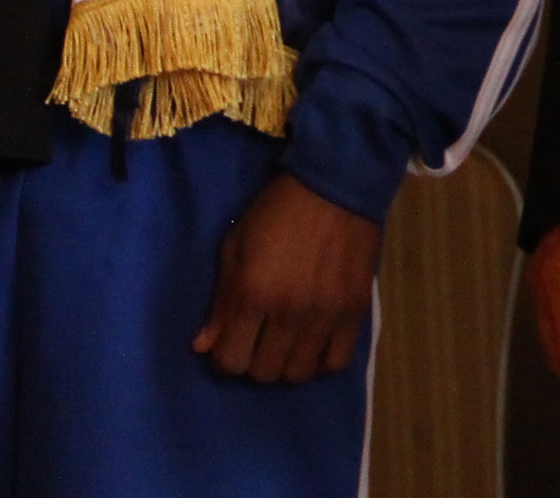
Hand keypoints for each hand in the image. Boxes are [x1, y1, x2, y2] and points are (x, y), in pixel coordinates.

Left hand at [192, 174, 383, 383]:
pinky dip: (322, 361)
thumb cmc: (276, 212)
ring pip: (299, 373)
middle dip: (255, 361)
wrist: (336, 185)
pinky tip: (315, 343)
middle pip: (264, 373)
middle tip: (259, 338)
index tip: (232, 340)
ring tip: (287, 342)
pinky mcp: (355, 311)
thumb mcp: (236, 246)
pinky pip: (337, 362)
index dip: (225, 356)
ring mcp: (326, 315)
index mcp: (254, 294)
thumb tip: (203, 347)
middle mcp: (290, 312)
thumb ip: (221, 301)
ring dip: (287, 363)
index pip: (231, 361)